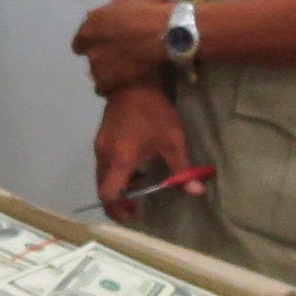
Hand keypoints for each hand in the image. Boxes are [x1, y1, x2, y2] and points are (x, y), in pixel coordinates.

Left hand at [71, 0, 172, 95]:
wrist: (165, 35)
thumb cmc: (146, 15)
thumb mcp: (120, 4)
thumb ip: (103, 14)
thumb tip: (94, 16)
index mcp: (89, 28)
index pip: (79, 42)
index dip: (91, 45)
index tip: (101, 46)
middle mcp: (89, 48)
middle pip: (90, 58)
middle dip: (102, 57)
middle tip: (119, 57)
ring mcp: (97, 66)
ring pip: (95, 74)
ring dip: (106, 72)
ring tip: (124, 71)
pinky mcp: (108, 82)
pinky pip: (102, 89)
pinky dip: (110, 87)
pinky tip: (121, 83)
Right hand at [92, 84, 198, 223]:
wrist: (132, 81)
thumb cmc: (154, 112)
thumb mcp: (173, 140)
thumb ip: (181, 169)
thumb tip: (196, 192)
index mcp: (120, 160)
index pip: (108, 194)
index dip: (118, 209)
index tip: (135, 214)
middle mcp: (104, 156)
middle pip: (103, 188)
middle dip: (118, 202)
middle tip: (137, 208)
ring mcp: (100, 146)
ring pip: (102, 177)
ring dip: (119, 187)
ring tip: (142, 186)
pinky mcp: (101, 139)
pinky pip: (104, 165)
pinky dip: (117, 174)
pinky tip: (136, 167)